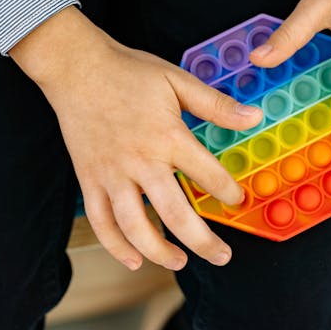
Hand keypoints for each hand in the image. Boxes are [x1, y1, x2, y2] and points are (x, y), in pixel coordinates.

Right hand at [10, 7, 263, 270]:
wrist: (76, 67)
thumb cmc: (128, 71)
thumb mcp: (177, 80)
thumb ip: (215, 104)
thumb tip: (254, 118)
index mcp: (168, 137)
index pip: (207, 175)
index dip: (228, 192)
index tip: (237, 200)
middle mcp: (141, 162)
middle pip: (175, 214)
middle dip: (203, 241)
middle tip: (222, 256)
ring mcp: (111, 175)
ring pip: (135, 227)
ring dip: (159, 252)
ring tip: (180, 262)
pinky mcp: (89, 179)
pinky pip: (101, 222)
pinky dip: (116, 246)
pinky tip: (134, 260)